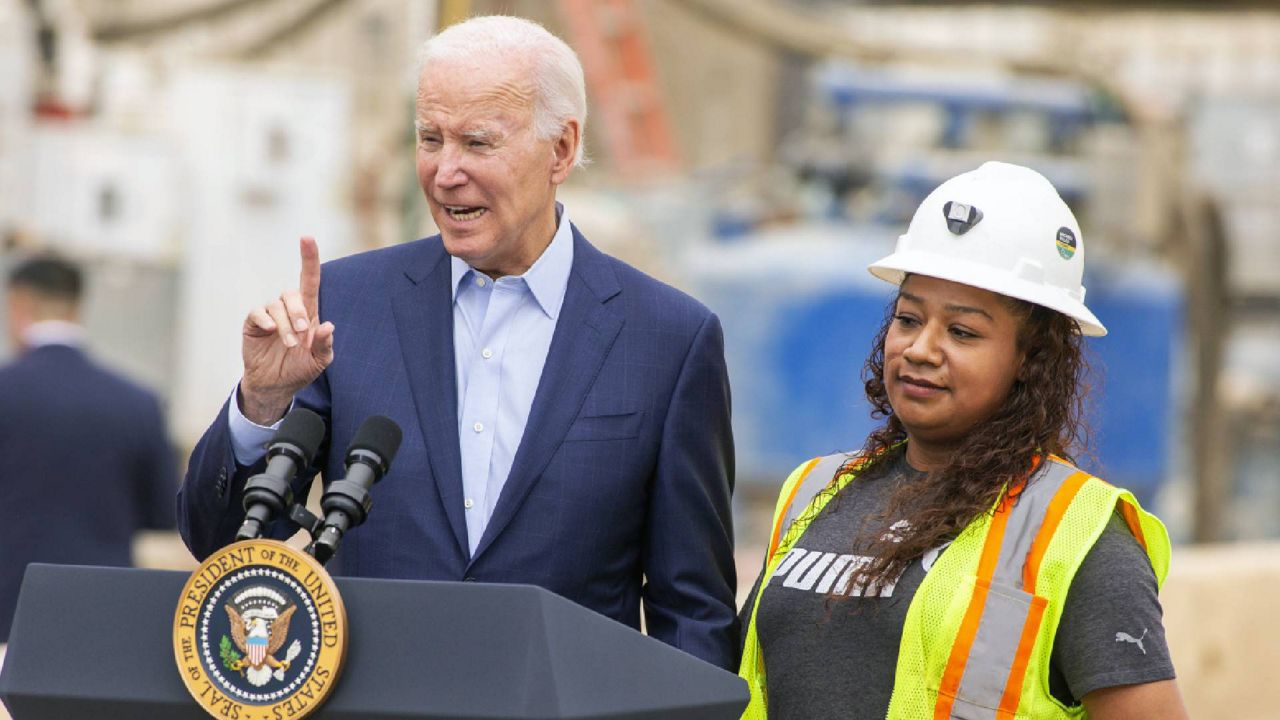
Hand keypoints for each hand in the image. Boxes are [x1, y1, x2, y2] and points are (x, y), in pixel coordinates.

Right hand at [239, 237, 335, 424]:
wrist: (276, 386)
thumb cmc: (300, 369)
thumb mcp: (319, 361)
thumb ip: (325, 344)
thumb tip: (328, 326)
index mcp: (308, 313)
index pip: (309, 280)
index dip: (308, 259)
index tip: (307, 238)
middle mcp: (289, 310)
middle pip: (292, 293)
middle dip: (298, 312)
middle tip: (302, 334)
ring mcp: (270, 315)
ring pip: (276, 305)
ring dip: (285, 325)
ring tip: (289, 344)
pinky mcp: (254, 323)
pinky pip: (258, 313)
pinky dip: (265, 320)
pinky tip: (271, 331)